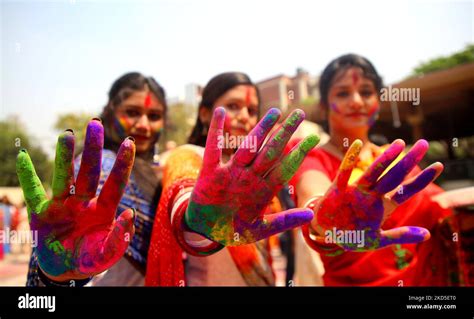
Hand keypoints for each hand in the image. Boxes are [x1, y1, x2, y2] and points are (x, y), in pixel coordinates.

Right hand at [16, 119, 135, 280]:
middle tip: (96, 123)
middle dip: (92, 149)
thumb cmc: (91, 258)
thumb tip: (130, 213)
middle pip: (89, 172)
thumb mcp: (108, 254)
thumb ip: (120, 237)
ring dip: (64, 156)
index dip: (122, 165)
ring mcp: (62, 205)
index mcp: (103, 210)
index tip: (129, 142)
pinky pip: (33, 192)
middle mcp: (84, 202)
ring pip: (64, 177)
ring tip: (66, 135)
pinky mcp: (41, 213)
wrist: (65, 270)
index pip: (115, 184)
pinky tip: (23, 156)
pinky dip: (27, 176)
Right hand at [185, 107, 319, 245]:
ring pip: (248, 148)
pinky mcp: (211, 174)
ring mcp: (231, 173)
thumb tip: (311, 214)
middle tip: (299, 114)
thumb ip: (284, 221)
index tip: (314, 138)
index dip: (299, 153)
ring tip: (274, 112)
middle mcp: (249, 177)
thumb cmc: (233, 230)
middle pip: (270, 152)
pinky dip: (216, 132)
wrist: (205, 232)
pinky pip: (213, 150)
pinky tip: (221, 112)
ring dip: (261, 130)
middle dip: (285, 133)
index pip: (284, 167)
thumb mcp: (260, 229)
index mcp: (262, 190)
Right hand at [313, 139, 442, 250]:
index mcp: (384, 206)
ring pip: (374, 172)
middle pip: (394, 176)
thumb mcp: (378, 239)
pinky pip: (344, 172)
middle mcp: (373, 195)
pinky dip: (349, 159)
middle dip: (409, 161)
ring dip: (385, 158)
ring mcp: (356, 190)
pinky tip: (356, 144)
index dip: (421, 179)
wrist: (326, 233)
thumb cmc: (352, 235)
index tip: (439, 166)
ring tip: (398, 143)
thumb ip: (400, 235)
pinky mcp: (339, 189)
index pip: (406, 190)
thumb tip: (428, 234)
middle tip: (423, 144)